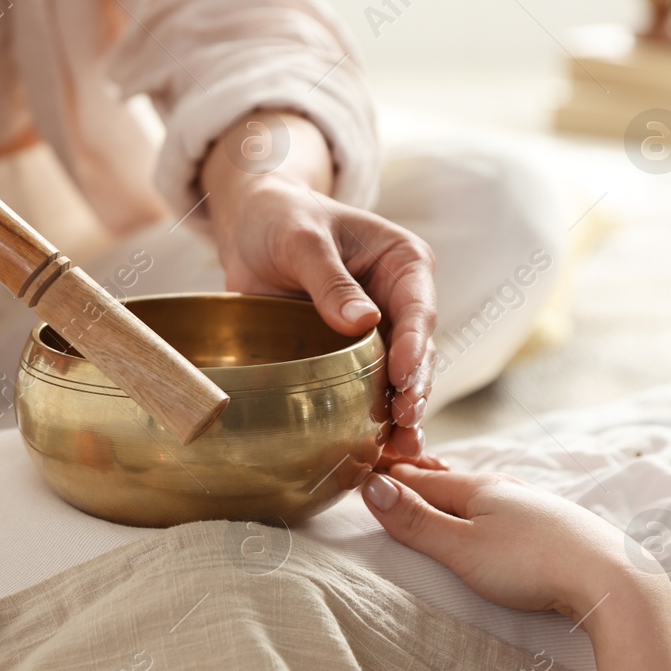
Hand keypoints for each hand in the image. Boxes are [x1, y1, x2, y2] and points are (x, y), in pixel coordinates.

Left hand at [200, 112, 435, 456]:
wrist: (252, 227)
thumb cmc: (282, 219)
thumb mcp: (302, 240)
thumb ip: (330, 280)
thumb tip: (363, 323)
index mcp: (403, 262)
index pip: (417, 309)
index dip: (413, 347)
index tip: (401, 378)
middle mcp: (399, 299)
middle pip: (416, 351)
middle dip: (413, 390)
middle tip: (404, 424)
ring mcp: (378, 330)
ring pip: (397, 378)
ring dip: (400, 414)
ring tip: (399, 449)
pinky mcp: (351, 354)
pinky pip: (367, 387)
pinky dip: (372, 417)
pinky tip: (375, 450)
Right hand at [360, 463, 660, 621]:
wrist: (612, 581)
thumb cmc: (531, 565)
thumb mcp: (460, 547)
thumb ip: (416, 521)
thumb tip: (371, 486)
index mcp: (480, 487)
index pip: (423, 480)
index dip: (393, 480)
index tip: (368, 474)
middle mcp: (510, 489)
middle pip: (456, 484)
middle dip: (427, 483)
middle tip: (400, 479)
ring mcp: (540, 507)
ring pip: (489, 497)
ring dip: (461, 499)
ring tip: (444, 500)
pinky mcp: (563, 529)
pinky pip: (514, 514)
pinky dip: (492, 515)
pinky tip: (499, 524)